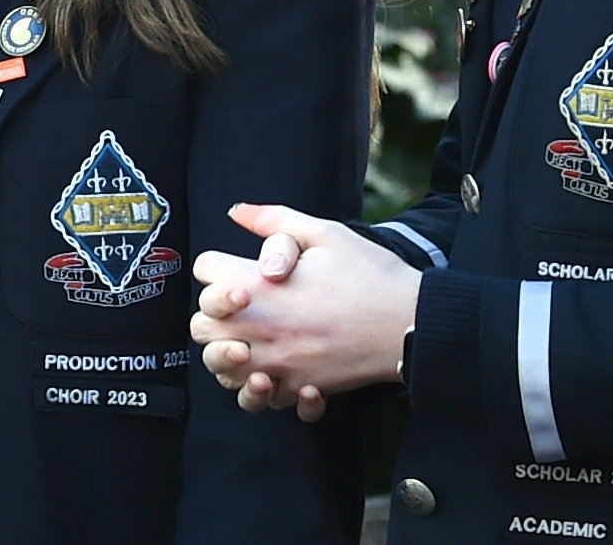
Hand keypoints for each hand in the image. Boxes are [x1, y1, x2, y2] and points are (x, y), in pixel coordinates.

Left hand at [185, 202, 420, 421]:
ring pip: (221, 371)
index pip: (205, 271)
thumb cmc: (371, 275)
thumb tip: (236, 212)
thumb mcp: (325, 234)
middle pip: (200, 327)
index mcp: (260, 287)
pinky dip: (260, 390)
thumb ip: (274, 221)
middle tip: (238, 306)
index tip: (239, 267)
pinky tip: (274, 372)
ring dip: (227, 356)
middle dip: (212, 313)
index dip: (218, 265)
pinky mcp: (300, 388)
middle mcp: (261, 329)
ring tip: (249, 342)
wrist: (412, 323)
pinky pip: (261, 400)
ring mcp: (278, 364)